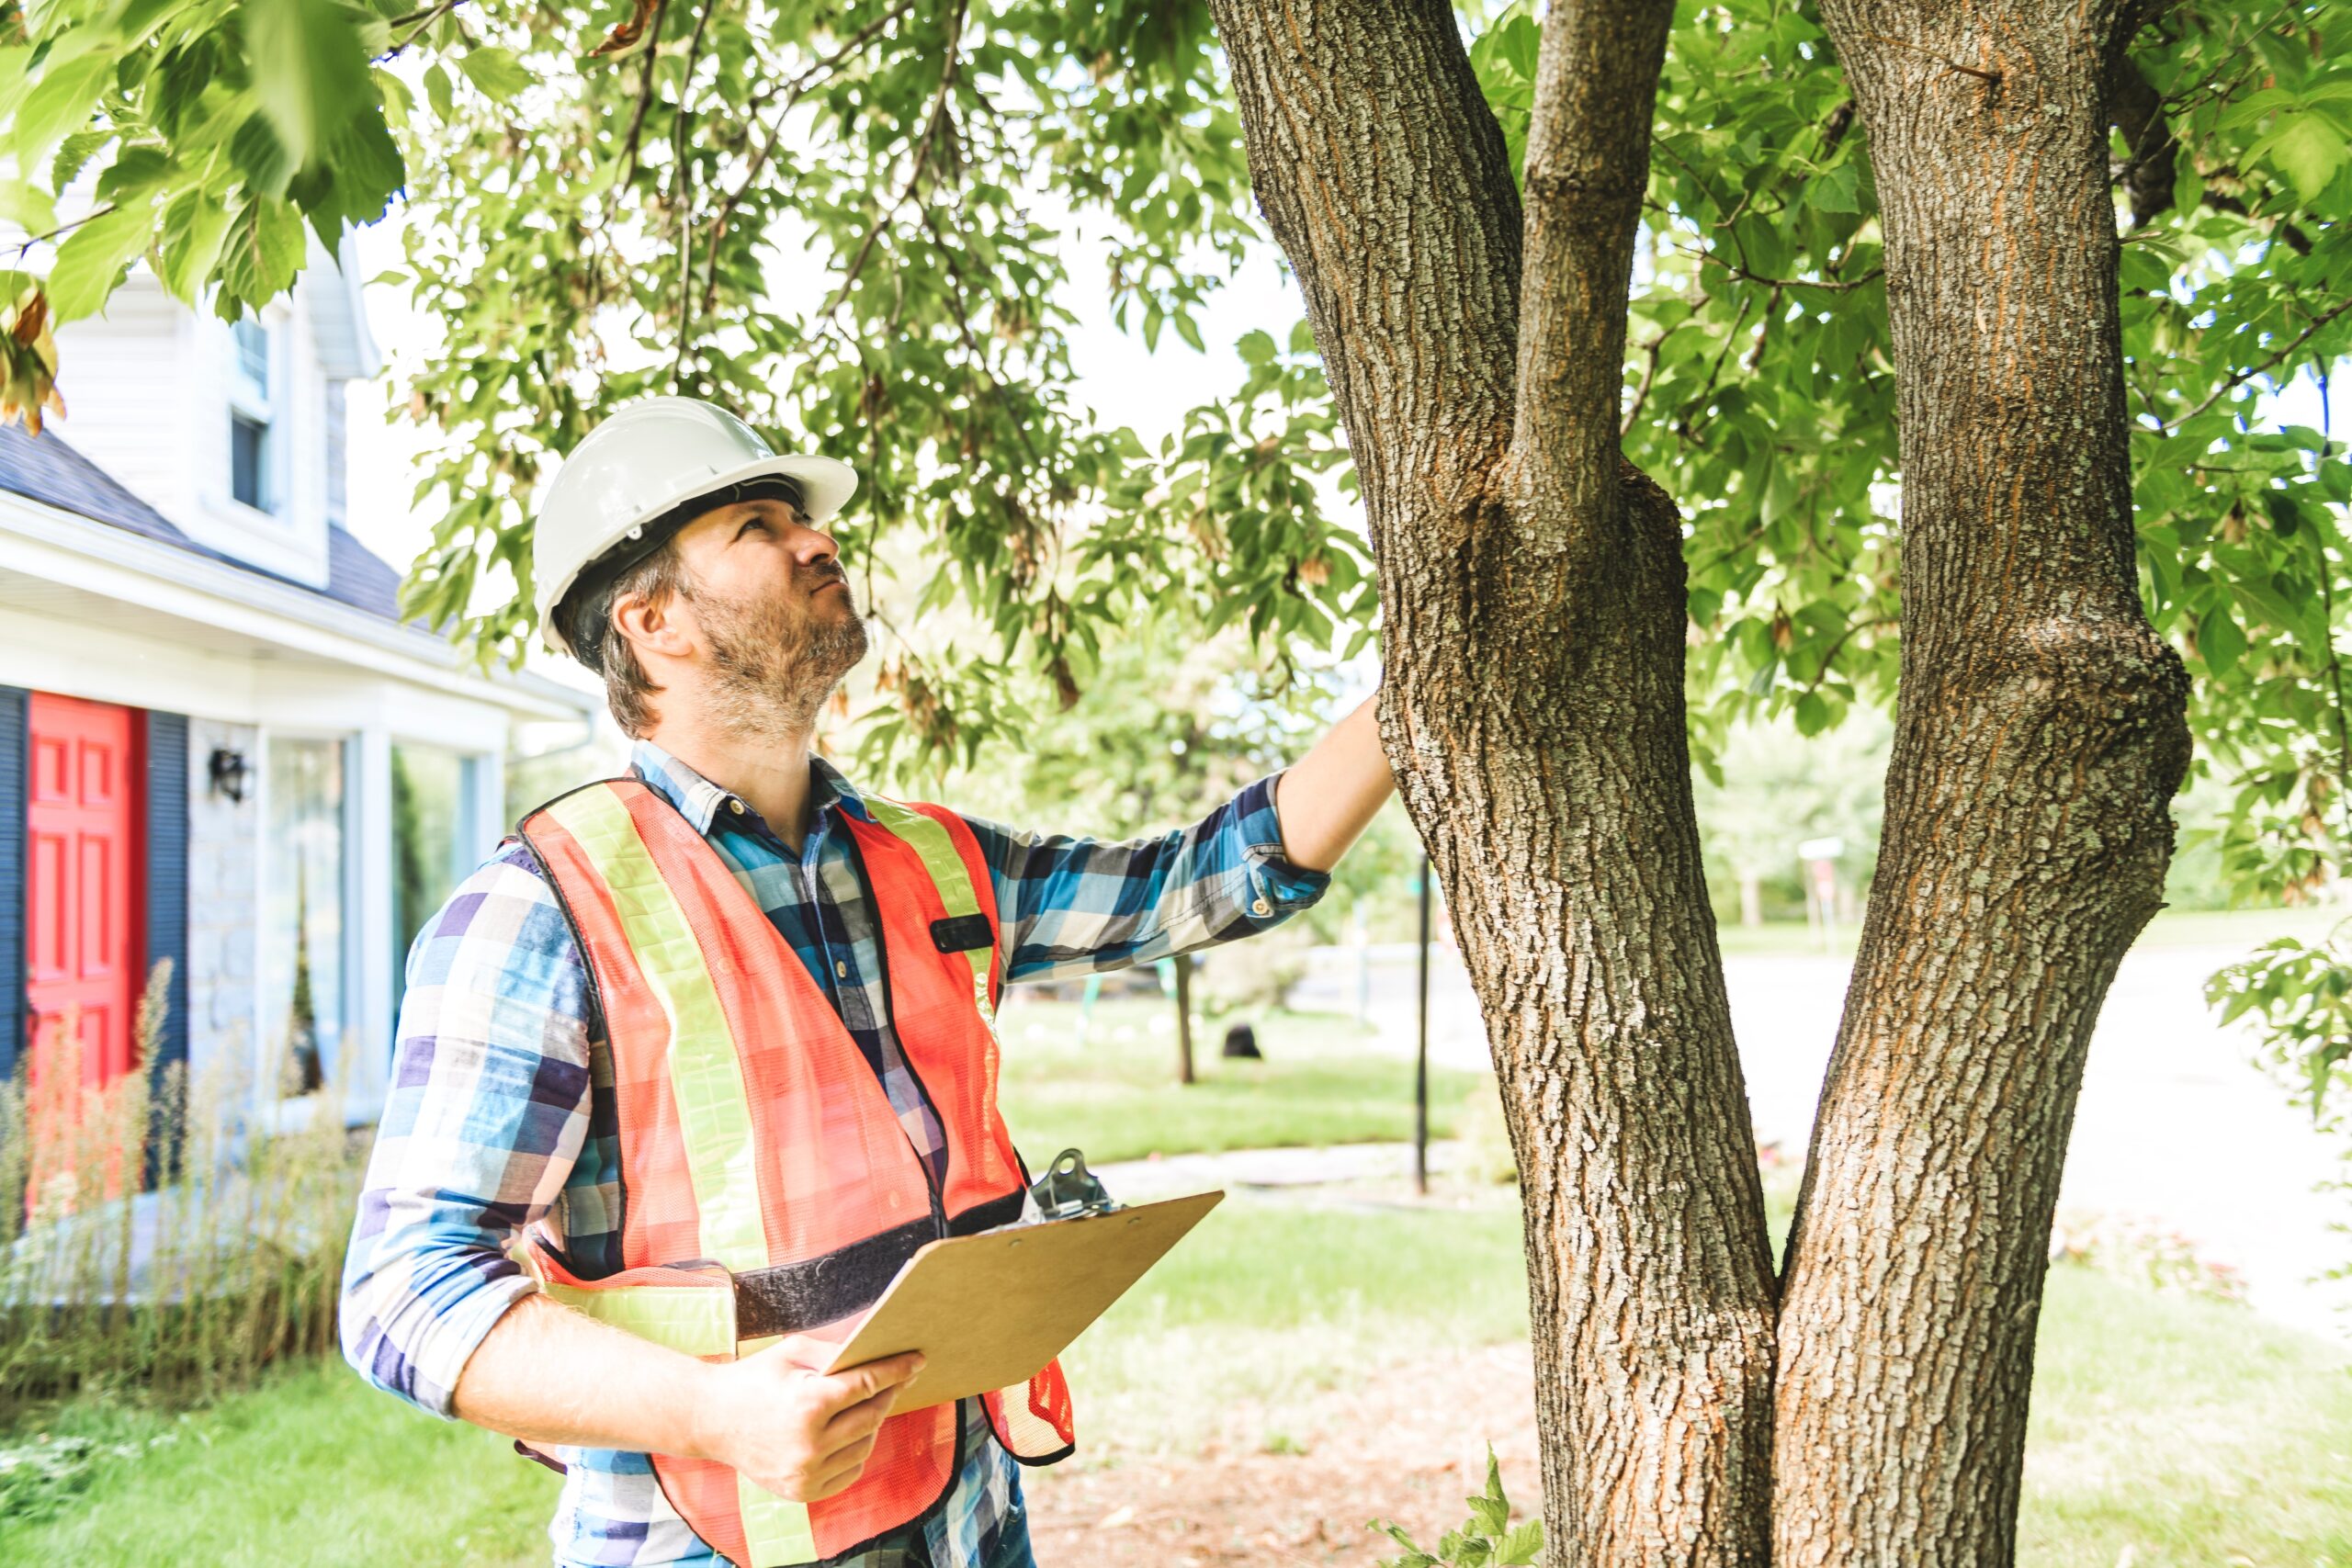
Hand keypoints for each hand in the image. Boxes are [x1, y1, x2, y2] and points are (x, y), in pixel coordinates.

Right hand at [692, 1335, 925, 1501]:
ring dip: (872, 1423)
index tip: (918, 1360)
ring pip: (865, 1445)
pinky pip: (850, 1471)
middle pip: (872, 1416)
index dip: (896, 1370)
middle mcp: (809, 1444)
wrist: (709, 1420)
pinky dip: (856, 1451)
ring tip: (866, 1405)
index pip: (867, 1385)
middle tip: (899, 1379)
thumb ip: (836, 1351)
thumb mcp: (792, 1352)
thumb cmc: (754, 1378)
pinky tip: (847, 1434)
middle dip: (889, 1394)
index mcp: (808, 1404)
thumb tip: (879, 1350)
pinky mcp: (802, 1492)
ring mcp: (805, 1473)